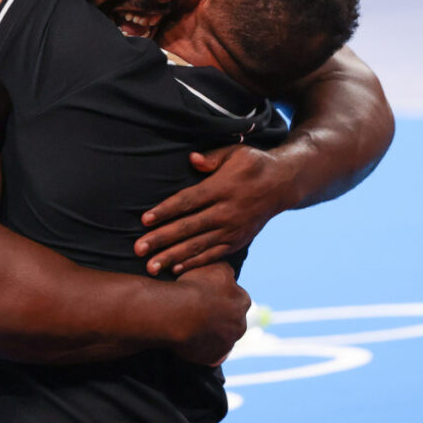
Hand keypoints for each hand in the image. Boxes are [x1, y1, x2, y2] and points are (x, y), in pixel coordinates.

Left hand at [134, 145, 295, 275]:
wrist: (284, 184)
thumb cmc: (253, 164)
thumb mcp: (235, 152)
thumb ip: (212, 158)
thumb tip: (192, 159)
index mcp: (222, 188)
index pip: (188, 201)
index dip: (166, 211)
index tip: (144, 220)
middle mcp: (227, 212)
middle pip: (188, 227)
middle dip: (162, 239)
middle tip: (138, 248)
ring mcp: (233, 229)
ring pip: (198, 246)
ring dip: (173, 257)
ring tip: (151, 266)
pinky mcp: (238, 241)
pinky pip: (213, 254)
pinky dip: (195, 263)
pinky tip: (176, 270)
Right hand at [171, 262, 249, 365]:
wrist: (177, 313)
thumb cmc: (194, 286)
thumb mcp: (214, 268)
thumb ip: (225, 270)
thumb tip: (229, 272)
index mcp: (242, 301)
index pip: (236, 297)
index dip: (221, 294)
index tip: (206, 293)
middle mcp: (240, 323)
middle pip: (231, 319)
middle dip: (219, 316)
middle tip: (198, 309)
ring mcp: (227, 342)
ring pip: (220, 337)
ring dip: (210, 332)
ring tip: (189, 324)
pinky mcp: (213, 357)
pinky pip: (207, 353)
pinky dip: (200, 347)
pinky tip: (187, 338)